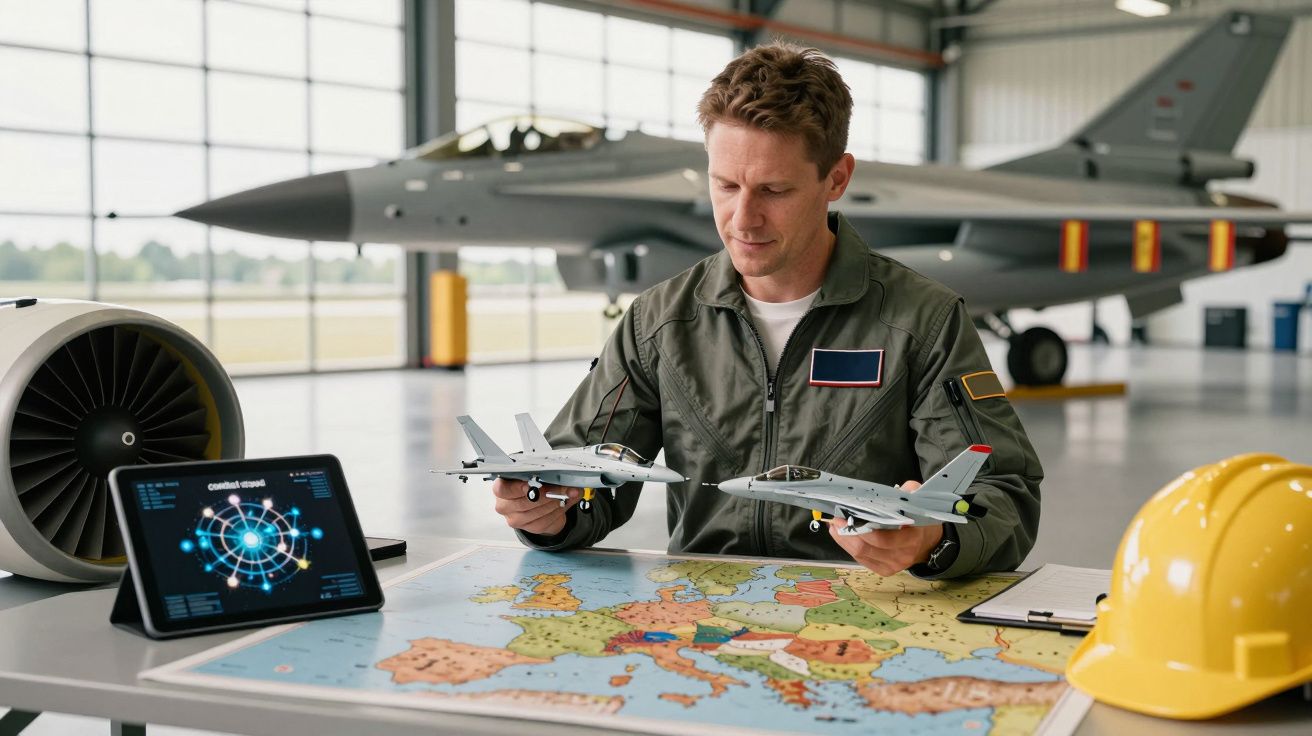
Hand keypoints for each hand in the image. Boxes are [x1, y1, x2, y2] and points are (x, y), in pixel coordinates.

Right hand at [491, 478, 579, 535]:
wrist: (538, 502)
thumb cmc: (533, 485)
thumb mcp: (536, 476)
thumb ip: (545, 475)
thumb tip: (563, 477)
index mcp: (502, 487)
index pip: (501, 489)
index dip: (517, 488)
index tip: (533, 485)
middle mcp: (504, 505)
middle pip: (522, 502)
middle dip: (545, 494)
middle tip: (561, 488)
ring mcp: (515, 518)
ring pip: (534, 513)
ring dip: (553, 503)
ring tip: (565, 495)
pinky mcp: (527, 527)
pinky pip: (542, 522)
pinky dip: (555, 512)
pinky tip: (562, 504)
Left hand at [828, 480, 943, 575]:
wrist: (927, 543)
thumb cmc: (918, 520)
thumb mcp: (917, 501)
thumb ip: (908, 492)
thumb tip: (893, 490)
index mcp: (911, 538)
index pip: (881, 538)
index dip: (860, 526)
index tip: (845, 513)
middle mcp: (902, 555)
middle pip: (865, 547)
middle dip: (847, 533)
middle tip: (836, 519)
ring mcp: (893, 565)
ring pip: (860, 554)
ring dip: (844, 540)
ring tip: (835, 526)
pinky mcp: (884, 570)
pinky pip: (862, 560)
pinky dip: (849, 547)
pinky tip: (842, 536)